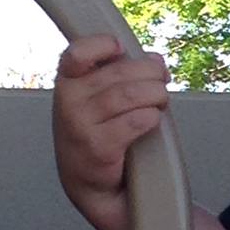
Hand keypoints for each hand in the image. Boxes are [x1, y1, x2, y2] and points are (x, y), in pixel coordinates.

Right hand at [52, 35, 169, 225]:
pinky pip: (136, 121)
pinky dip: (151, 117)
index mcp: (67, 82)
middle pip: (120, 72)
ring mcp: (80, 125)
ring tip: (161, 99)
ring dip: (155, 94)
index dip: (102, 45)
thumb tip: (155, 60)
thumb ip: (119, 75)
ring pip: (130, 95)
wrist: (91, 184)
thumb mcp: (97, 99)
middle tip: (162, 79)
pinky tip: (152, 119)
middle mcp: (69, 101)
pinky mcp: (98, 146)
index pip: (77, 53)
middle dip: (150, 73)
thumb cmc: (98, 135)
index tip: (122, 49)